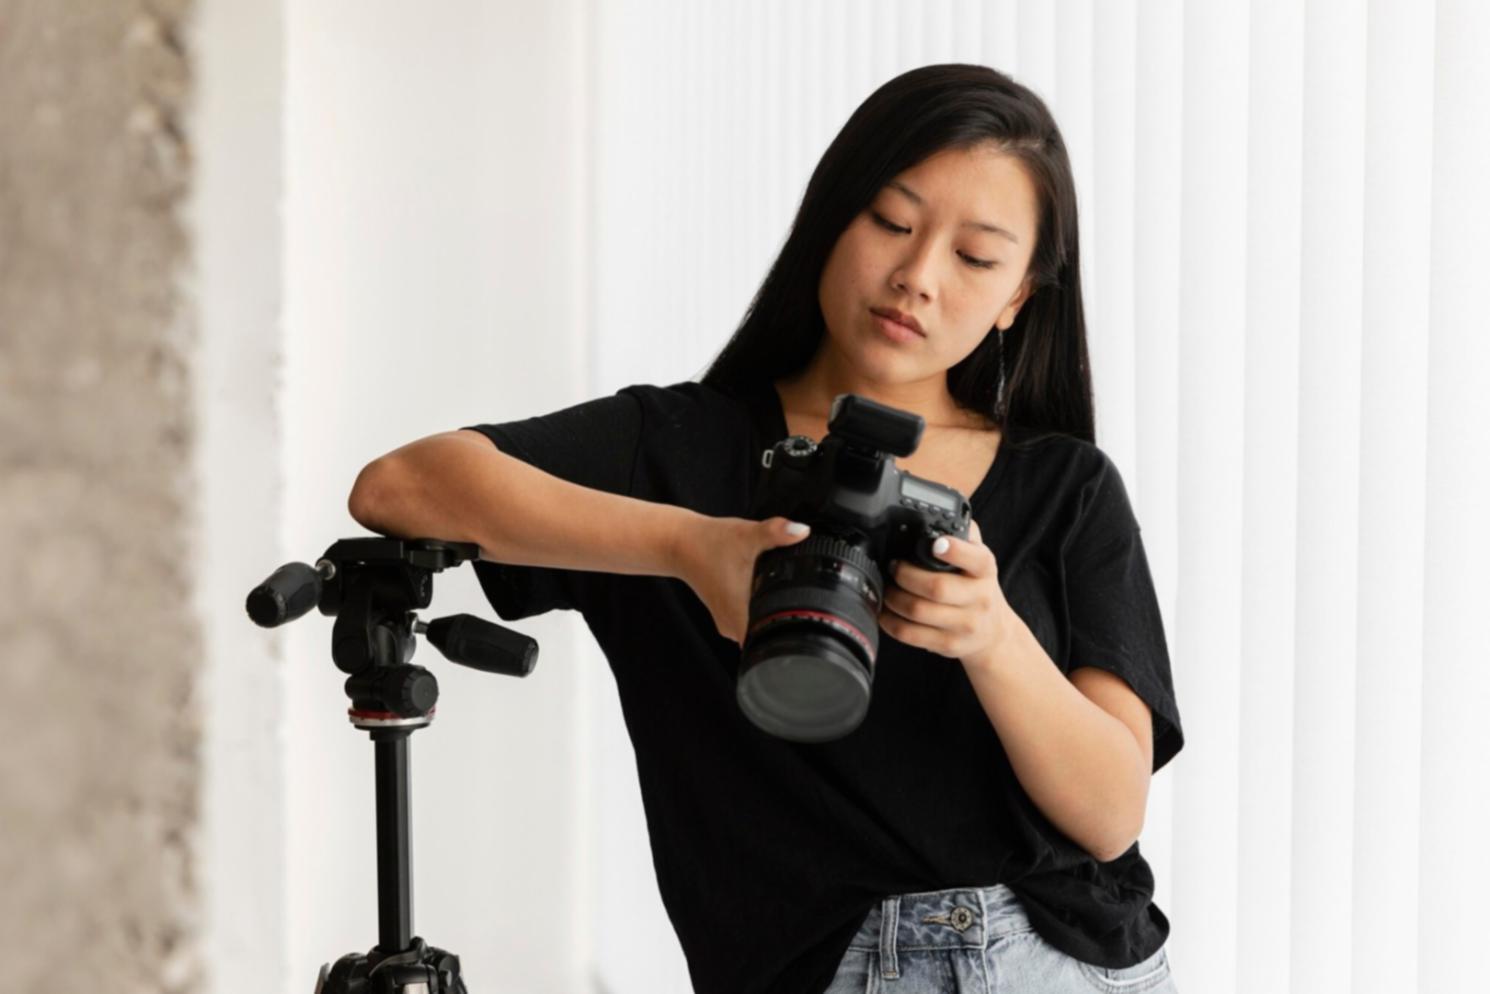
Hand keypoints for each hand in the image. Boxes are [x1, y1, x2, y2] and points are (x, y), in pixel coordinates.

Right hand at [674, 514, 813, 646]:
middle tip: (802, 599)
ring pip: (759, 628)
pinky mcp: (726, 615)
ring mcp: (728, 623)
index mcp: (740, 615)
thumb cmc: (709, 542)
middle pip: (770, 637)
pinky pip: (750, 620)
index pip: (771, 644)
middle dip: (787, 620)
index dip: (792, 637)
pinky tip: (763, 590)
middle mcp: (732, 626)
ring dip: (773, 613)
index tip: (807, 626)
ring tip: (780, 591)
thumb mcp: (746, 535)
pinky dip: (760, 607)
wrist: (680, 543)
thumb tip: (801, 530)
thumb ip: (775, 532)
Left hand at [879, 520, 1012, 667]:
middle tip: (893, 567)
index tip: (936, 544)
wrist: (993, 632)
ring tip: (886, 588)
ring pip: (919, 612)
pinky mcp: (949, 645)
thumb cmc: (977, 587)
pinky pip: (911, 634)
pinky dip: (891, 621)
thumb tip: (940, 510)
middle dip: (905, 575)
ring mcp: (965, 625)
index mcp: (985, 570)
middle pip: (936, 588)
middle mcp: (979, 598)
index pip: (975, 559)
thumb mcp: (978, 558)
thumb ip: (963, 533)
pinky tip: (885, 611)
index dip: (955, 551)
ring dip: (893, 598)